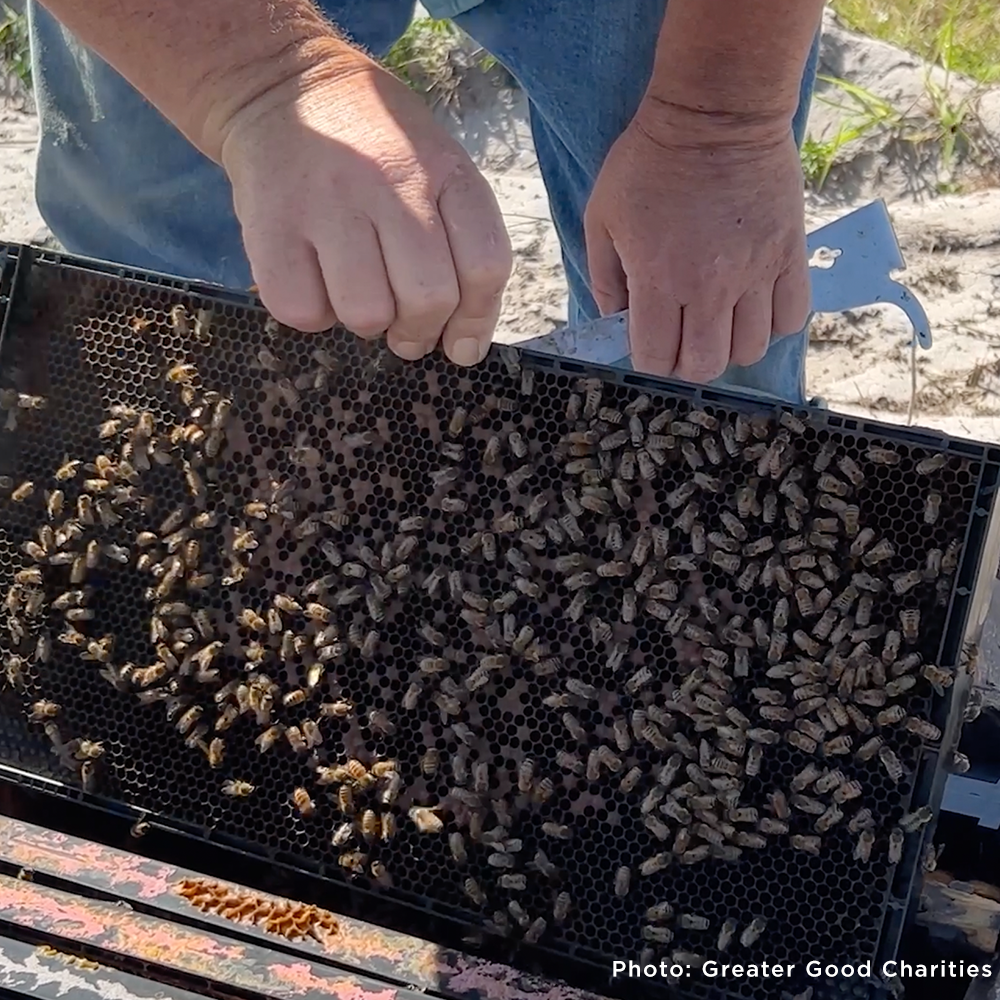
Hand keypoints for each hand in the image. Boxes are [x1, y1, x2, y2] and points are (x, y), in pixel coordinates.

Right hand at [218, 60, 511, 365]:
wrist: (283, 88)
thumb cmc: (375, 151)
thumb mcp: (436, 169)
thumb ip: (463, 247)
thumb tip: (465, 348)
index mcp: (443, 169)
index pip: (485, 265)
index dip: (477, 319)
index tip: (460, 343)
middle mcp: (389, 182)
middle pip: (429, 298)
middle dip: (420, 333)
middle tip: (405, 329)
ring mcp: (327, 202)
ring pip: (366, 313)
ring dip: (365, 322)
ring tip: (356, 291)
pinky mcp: (270, 225)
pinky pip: (303, 311)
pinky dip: (312, 313)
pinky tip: (313, 279)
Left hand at [584, 100, 809, 382]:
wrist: (716, 110)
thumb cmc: (648, 161)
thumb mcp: (602, 217)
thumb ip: (604, 278)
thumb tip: (617, 321)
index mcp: (658, 280)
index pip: (657, 358)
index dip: (651, 361)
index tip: (649, 344)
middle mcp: (710, 286)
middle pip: (706, 365)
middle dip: (688, 363)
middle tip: (683, 338)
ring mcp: (755, 272)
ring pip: (751, 349)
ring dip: (730, 347)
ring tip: (719, 323)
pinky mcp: (789, 254)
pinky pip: (792, 316)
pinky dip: (773, 324)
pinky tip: (755, 307)